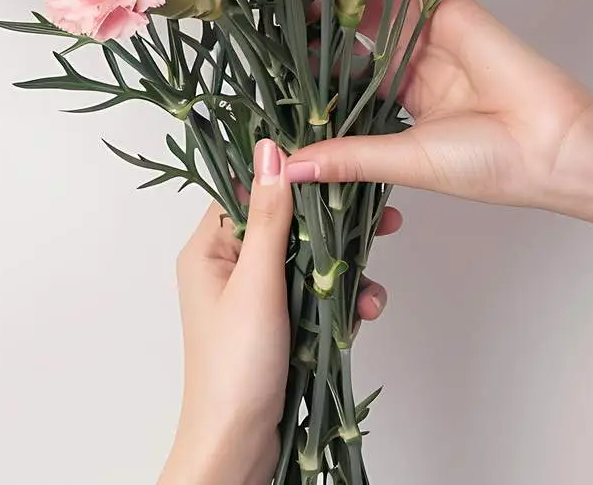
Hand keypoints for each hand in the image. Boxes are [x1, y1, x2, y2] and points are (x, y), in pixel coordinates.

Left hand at [162, 140, 402, 484]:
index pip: (250, 191)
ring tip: (373, 291)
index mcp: (209, 249)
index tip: (340, 165)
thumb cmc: (234, 367)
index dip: (294, 176)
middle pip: (288, 225)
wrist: (237, 443)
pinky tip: (365, 314)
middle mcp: (229, 268)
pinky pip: (316, 298)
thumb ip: (270, 217)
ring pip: (309, 263)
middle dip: (334, 228)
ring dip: (345, 272)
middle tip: (384, 221)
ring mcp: (255, 298)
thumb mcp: (256, 283)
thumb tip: (271, 149)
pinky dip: (342, 302)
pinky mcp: (278, 326)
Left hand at [288, 0, 592, 212]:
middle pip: (351, 31)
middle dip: (316, 15)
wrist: (552, 145)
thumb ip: (345, 157)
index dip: (307, 62)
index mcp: (393, 103)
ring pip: (375, 0)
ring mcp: (428, 34)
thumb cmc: (485, 165)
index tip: (266, 52)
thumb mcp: (401, 160)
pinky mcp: (450, 8)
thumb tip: (286, 169)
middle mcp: (407, 64)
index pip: (339, 75)